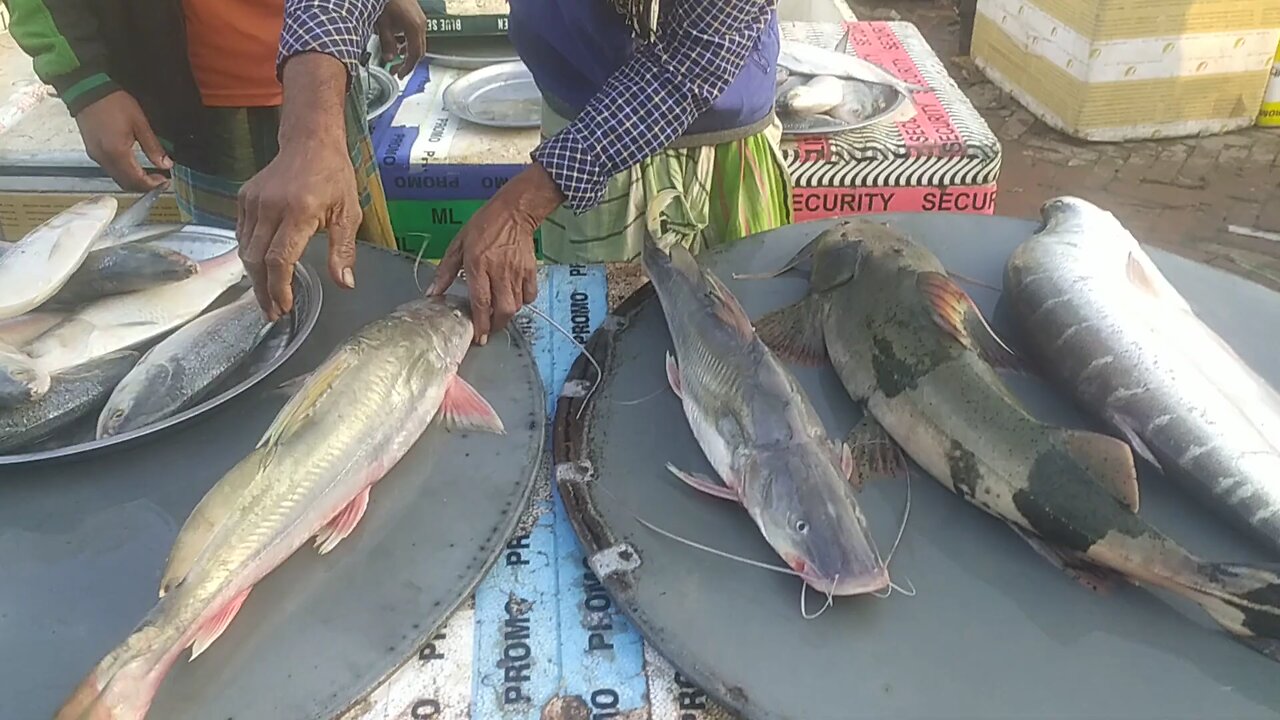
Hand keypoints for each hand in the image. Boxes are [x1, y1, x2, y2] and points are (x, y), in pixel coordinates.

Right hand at [75, 91, 171, 190]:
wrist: (87, 90)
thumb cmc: (113, 103)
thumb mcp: (140, 123)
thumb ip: (153, 147)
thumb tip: (166, 164)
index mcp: (117, 153)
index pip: (137, 180)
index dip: (153, 185)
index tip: (165, 181)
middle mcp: (104, 159)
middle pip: (126, 184)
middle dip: (144, 186)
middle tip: (159, 179)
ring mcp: (96, 156)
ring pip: (117, 178)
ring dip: (134, 180)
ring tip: (149, 173)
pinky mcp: (92, 151)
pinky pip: (110, 169)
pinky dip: (124, 172)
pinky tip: (134, 165)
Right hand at [237, 53, 359, 320]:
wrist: (310, 141)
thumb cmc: (334, 178)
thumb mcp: (349, 214)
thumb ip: (343, 251)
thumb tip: (345, 284)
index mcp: (298, 212)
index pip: (278, 259)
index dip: (279, 288)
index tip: (284, 308)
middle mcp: (270, 207)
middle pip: (256, 260)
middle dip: (263, 290)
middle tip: (273, 313)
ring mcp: (253, 201)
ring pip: (244, 249)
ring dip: (254, 277)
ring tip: (267, 297)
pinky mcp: (243, 198)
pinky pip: (241, 234)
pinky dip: (249, 256)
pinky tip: (260, 270)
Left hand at [375, 0, 426, 77]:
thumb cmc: (387, 1)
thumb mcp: (383, 24)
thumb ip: (387, 43)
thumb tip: (389, 59)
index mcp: (414, 28)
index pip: (414, 55)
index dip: (407, 67)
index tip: (399, 74)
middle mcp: (421, 25)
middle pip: (419, 51)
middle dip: (408, 63)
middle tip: (397, 70)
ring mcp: (421, 21)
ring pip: (417, 43)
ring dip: (407, 52)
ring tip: (394, 56)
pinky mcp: (417, 17)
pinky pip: (415, 35)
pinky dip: (407, 42)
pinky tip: (397, 42)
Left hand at [429, 164, 564, 343]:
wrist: (514, 212)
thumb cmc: (482, 226)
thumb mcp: (458, 245)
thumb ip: (445, 271)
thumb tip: (432, 294)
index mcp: (478, 265)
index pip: (480, 302)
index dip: (480, 323)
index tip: (479, 338)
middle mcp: (499, 272)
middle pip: (502, 310)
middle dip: (496, 325)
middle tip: (489, 329)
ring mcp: (517, 272)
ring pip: (516, 306)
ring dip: (507, 315)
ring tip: (498, 314)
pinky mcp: (530, 271)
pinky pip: (529, 295)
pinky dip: (522, 302)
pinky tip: (514, 298)